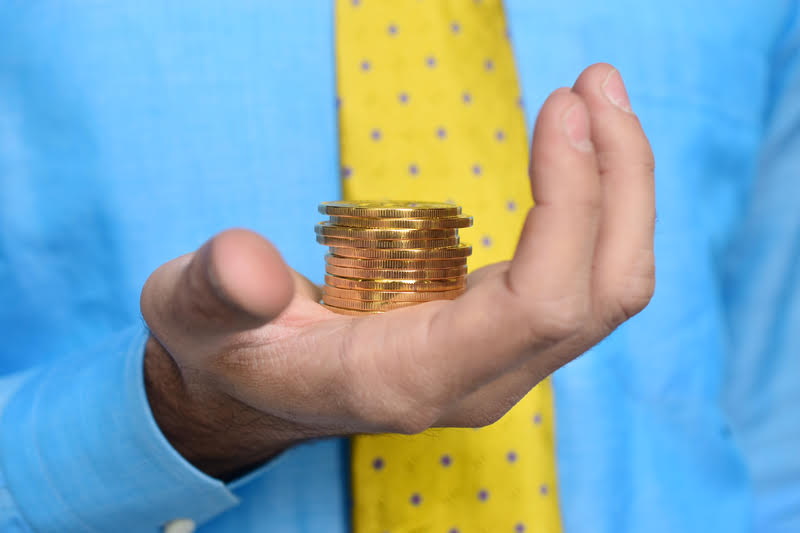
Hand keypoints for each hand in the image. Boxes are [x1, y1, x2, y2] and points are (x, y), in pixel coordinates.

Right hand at [141, 63, 654, 478]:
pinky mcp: (501, 336)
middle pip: (599, 296)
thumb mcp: (194, 314)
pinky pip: (581, 278)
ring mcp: (498, 363)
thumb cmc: (225, 347)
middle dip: (620, 183)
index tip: (561, 109)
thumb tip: (247, 263)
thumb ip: (216, 290)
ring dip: (622, 191)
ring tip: (596, 97)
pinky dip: (597, 209)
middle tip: (595, 83)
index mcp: (412, 379)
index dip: (570, 207)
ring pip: (605, 290)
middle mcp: (476, 381)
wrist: (248, 387)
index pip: (538, 307)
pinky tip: (580, 147)